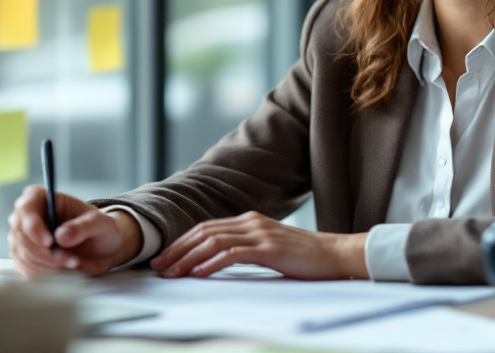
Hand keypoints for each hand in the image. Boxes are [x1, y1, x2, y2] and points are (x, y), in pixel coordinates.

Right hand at [7, 185, 142, 277]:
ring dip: (49, 265)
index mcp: (40, 198)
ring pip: (23, 255)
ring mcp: (24, 239)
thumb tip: (61, 236)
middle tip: (71, 259)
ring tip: (73, 263)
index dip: (33, 226)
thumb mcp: (99, 223)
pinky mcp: (26, 259)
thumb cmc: (99, 229)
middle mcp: (26, 217)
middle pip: (21, 236)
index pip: (25, 208)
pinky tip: (63, 270)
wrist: (102, 249)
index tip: (50, 242)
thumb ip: (82, 227)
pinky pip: (26, 270)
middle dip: (46, 253)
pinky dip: (45, 274)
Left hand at [150, 211, 367, 280]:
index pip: (206, 228)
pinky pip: (232, 254)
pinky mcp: (268, 248)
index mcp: (249, 220)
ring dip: (189, 258)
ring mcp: (259, 233)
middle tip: (158, 266)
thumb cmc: (303, 257)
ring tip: (173, 273)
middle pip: (204, 232)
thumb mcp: (269, 248)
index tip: (165, 257)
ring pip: (213, 242)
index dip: (182, 242)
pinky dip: (211, 263)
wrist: (335, 255)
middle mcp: (251, 222)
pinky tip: (199, 274)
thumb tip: (217, 261)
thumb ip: (245, 249)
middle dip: (177, 250)